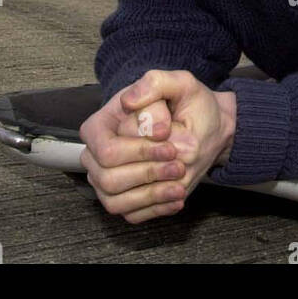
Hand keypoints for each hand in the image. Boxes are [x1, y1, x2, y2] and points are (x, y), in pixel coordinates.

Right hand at [88, 70, 235, 223]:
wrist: (201, 126)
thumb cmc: (184, 104)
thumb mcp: (179, 83)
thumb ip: (154, 84)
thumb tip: (132, 105)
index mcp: (100, 126)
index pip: (106, 150)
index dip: (139, 150)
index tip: (170, 142)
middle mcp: (95, 156)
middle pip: (108, 179)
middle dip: (148, 173)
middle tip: (179, 164)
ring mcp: (106, 181)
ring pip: (115, 202)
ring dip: (151, 195)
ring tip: (180, 183)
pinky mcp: (123, 199)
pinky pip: (130, 215)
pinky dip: (155, 209)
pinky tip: (177, 197)